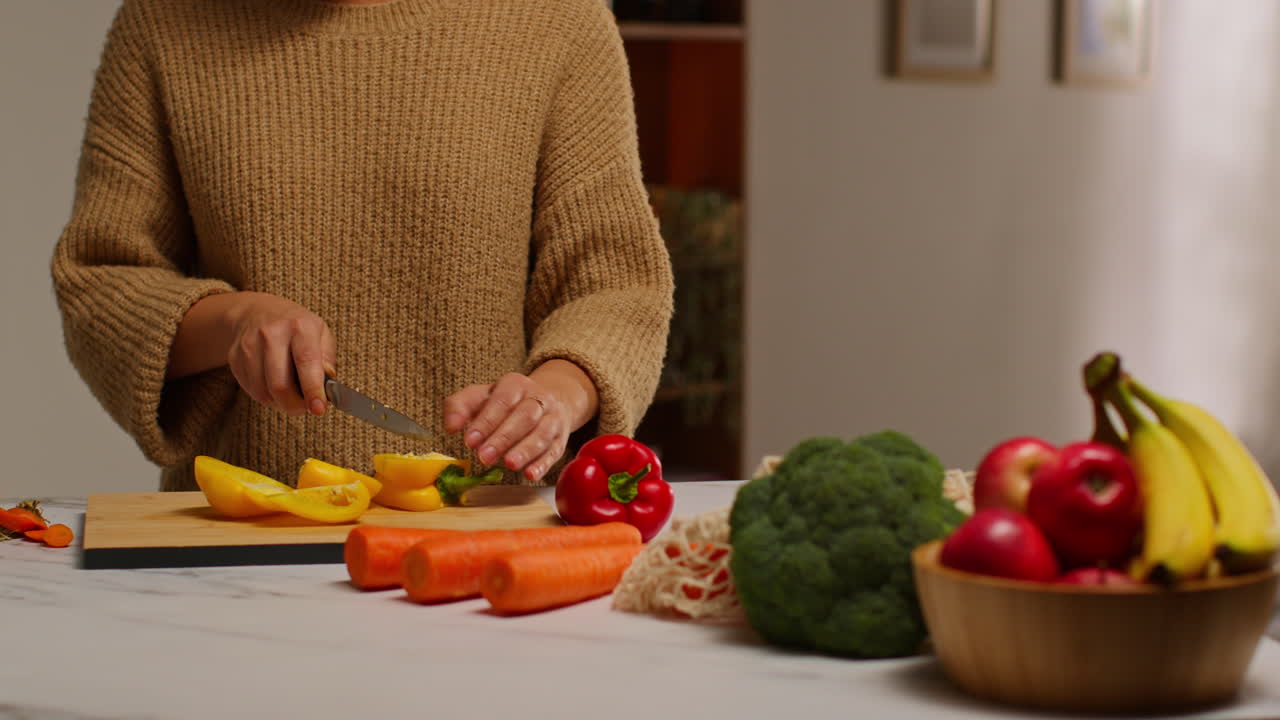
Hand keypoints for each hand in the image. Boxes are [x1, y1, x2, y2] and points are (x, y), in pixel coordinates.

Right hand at [224, 292, 335, 416]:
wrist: (257, 311)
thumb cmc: (297, 328)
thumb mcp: (321, 334)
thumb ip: (327, 360)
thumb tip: (327, 386)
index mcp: (300, 326)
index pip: (306, 362)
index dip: (312, 389)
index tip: (318, 409)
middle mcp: (272, 333)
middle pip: (279, 384)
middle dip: (294, 405)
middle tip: (303, 408)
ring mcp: (249, 344)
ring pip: (263, 392)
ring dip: (279, 403)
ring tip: (289, 395)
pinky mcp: (235, 357)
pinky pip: (250, 390)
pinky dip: (265, 396)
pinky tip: (273, 386)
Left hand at [444, 360, 597, 482]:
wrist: (544, 401)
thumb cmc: (504, 403)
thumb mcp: (480, 397)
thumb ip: (459, 407)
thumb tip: (450, 426)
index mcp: (516, 384)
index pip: (503, 400)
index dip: (487, 421)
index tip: (470, 441)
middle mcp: (538, 398)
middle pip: (525, 415)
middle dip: (504, 437)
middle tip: (484, 457)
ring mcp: (553, 418)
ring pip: (543, 433)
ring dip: (526, 450)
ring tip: (509, 465)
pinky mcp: (561, 438)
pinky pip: (555, 451)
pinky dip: (543, 464)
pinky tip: (530, 474)